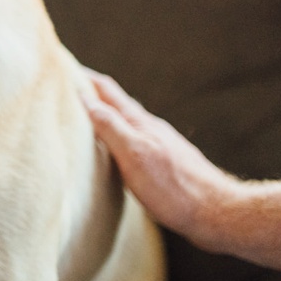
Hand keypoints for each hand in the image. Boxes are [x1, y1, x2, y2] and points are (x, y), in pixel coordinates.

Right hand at [81, 69, 240, 247]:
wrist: (218, 214)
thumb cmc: (174, 189)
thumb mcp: (134, 156)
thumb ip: (110, 126)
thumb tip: (84, 98)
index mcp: (140, 123)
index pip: (106, 90)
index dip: (83, 76)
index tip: (61, 65)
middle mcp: (150, 128)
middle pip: (116, 102)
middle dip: (91, 91)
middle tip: (67, 86)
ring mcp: (160, 144)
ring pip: (126, 121)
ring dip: (104, 112)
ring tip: (85, 114)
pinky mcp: (166, 163)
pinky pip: (134, 139)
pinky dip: (118, 134)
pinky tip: (117, 148)